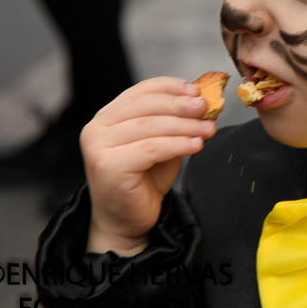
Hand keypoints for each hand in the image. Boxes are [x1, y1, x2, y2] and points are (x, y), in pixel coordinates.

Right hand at [81, 77, 216, 255]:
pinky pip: (150, 149)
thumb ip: (175, 123)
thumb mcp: (162, 143)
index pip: (141, 91)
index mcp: (108, 116)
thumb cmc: (145, 180)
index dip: (170, 87)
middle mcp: (97, 128)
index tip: (196, 90)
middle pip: (146, 106)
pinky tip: (197, 145)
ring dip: (185, 126)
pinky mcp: (107, 166)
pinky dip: (177, 145)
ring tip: (209, 129)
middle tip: (206, 107)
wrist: (126, 220)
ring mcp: (98, 147)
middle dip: (180, 105)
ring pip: (150, 126)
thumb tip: (203, 102)